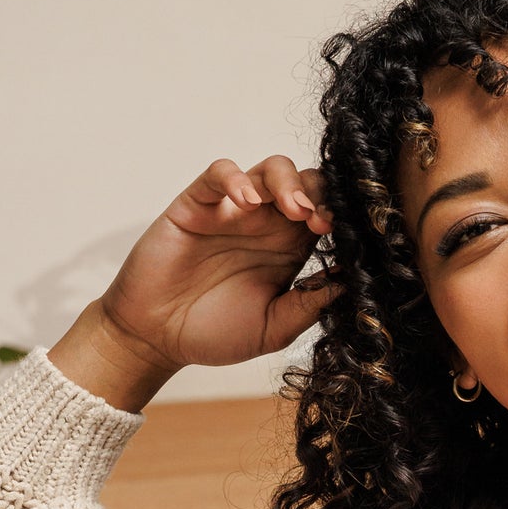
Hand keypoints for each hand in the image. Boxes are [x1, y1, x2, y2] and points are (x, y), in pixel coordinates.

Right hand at [97, 156, 340, 370]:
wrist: (157, 338)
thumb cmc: (214, 334)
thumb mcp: (274, 328)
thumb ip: (309, 305)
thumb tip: (350, 283)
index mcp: (290, 250)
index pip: (326, 215)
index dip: (339, 218)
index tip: (346, 236)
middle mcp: (266, 225)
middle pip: (306, 183)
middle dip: (321, 194)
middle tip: (321, 221)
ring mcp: (232, 211)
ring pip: (270, 169)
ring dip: (289, 182)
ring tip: (294, 209)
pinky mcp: (197, 204)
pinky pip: (218, 173)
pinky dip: (235, 178)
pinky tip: (246, 202)